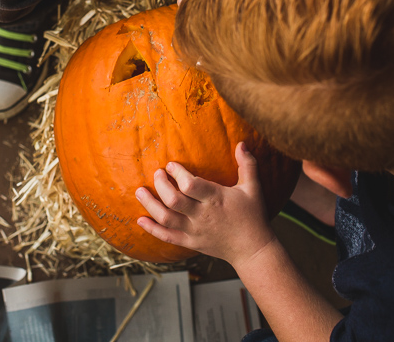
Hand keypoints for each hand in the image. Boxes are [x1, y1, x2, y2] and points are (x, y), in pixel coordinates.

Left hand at [135, 142, 275, 266]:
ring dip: (150, 204)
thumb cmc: (253, 216)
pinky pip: (167, 237)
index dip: (177, 173)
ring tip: (140, 191)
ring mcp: (195, 231)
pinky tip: (140, 219)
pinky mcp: (191, 243)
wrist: (253, 250)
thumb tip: (242, 143)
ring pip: (166, 218)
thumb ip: (247, 165)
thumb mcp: (253, 188)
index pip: (190, 185)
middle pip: (173, 200)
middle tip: (157, 173)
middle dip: (161, 185)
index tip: (171, 165)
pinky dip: (152, 229)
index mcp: (216, 199)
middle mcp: (202, 215)